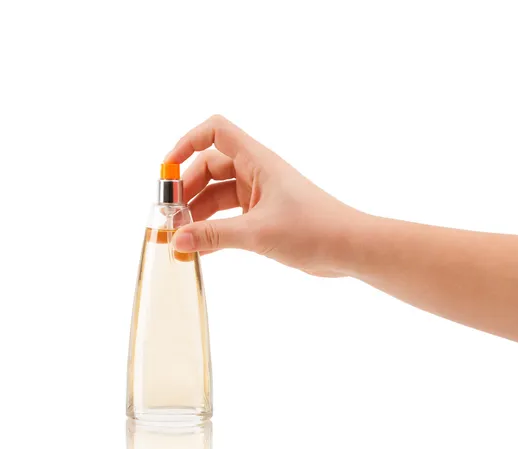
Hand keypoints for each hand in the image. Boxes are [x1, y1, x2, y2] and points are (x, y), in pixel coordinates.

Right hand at [165, 115, 359, 277]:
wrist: (349, 248)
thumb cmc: (313, 229)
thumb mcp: (258, 232)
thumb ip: (215, 235)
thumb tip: (176, 239)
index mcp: (258, 161)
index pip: (215, 132)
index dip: (187, 143)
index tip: (168, 172)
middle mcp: (257, 173)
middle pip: (209, 167)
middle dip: (187, 189)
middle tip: (170, 217)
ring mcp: (260, 195)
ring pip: (218, 195)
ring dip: (197, 213)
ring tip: (179, 236)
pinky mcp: (264, 217)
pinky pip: (229, 217)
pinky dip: (213, 228)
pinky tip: (199, 247)